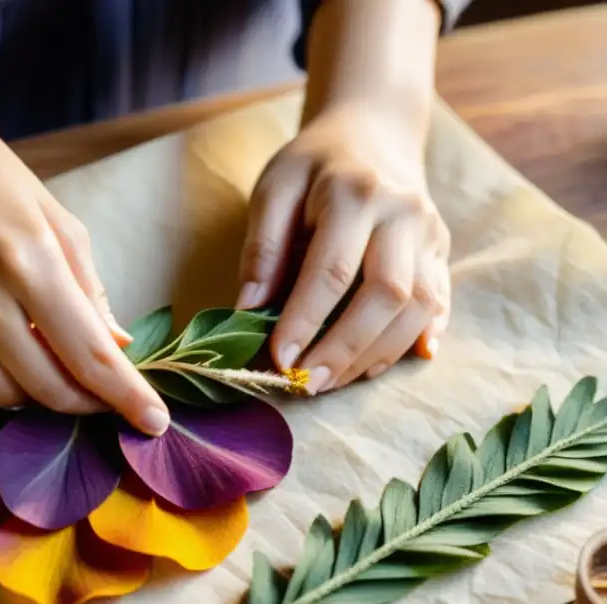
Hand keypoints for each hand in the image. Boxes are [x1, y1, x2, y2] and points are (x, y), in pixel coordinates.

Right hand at [0, 80, 169, 434]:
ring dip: (27, 393)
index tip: (154, 423)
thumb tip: (117, 345)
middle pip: (46, 387)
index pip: (89, 352)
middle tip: (91, 393)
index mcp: (28, 255)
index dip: (126, 396)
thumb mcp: (45, 209)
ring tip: (30, 357)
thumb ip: (85, 281)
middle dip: (81, 401)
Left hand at [237, 103, 450, 393]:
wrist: (375, 131)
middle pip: (387, 294)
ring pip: (418, 307)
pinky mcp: (442, 252)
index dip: (305, 320)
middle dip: (345, 347)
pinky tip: (377, 367)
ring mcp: (430, 234)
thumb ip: (262, 247)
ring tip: (333, 381)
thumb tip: (250, 309)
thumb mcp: (274, 189)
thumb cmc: (314, 165)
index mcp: (356, 193)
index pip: (332, 270)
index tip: (279, 359)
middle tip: (307, 383)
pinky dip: (411, 342)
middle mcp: (404, 214)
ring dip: (375, 354)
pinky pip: (437, 305)